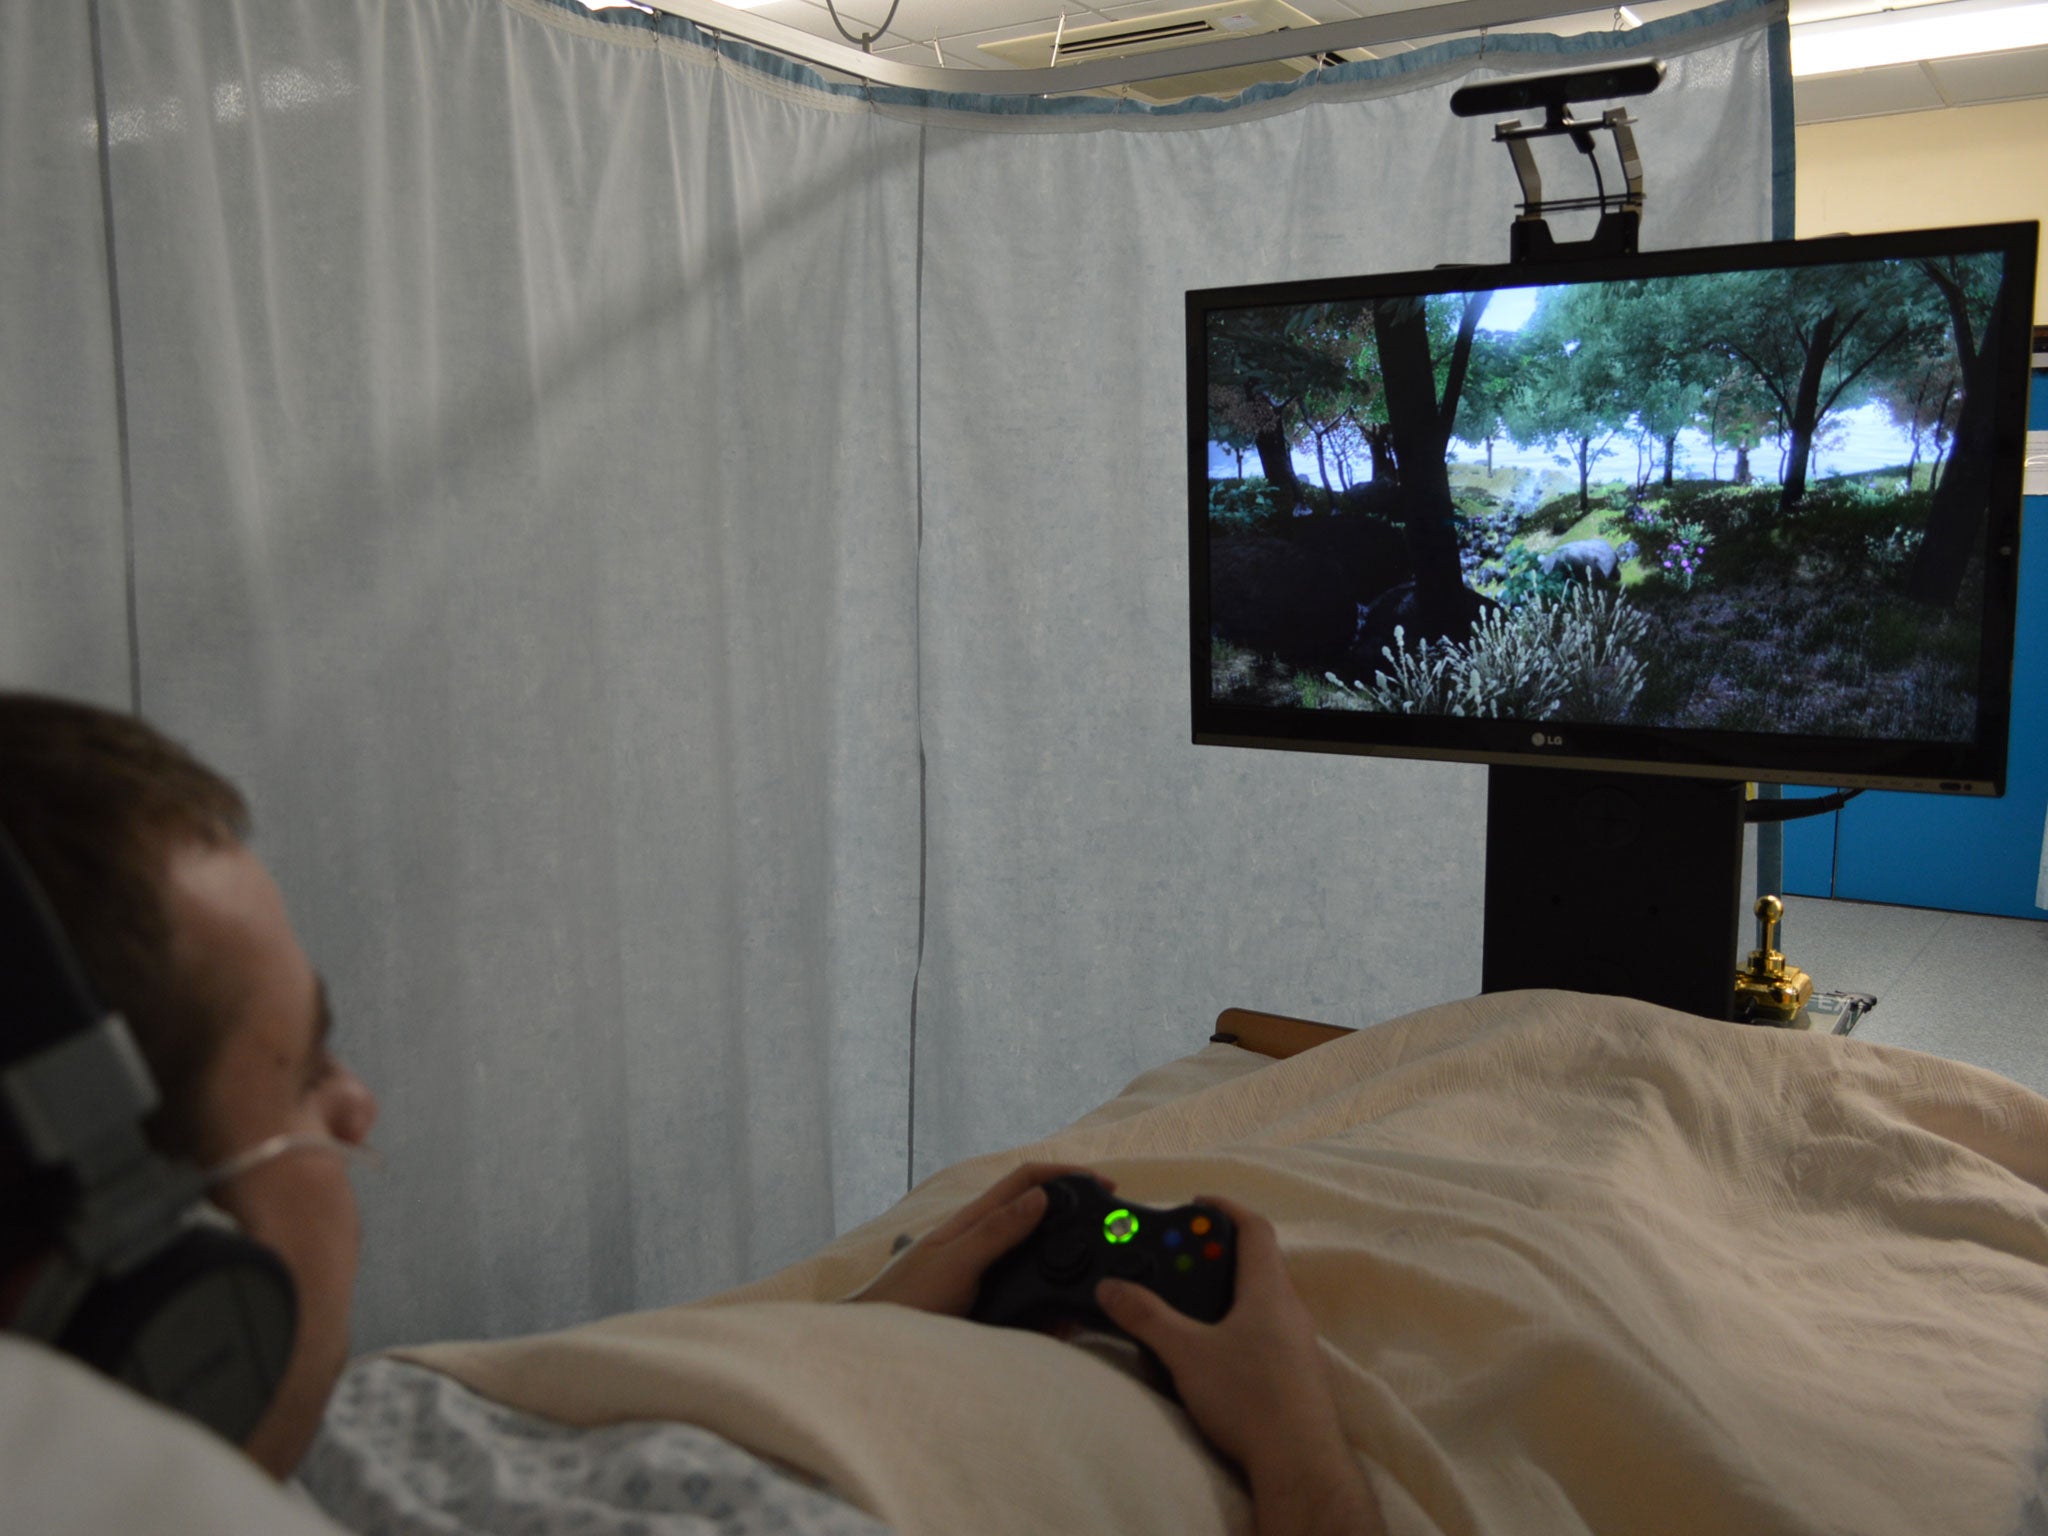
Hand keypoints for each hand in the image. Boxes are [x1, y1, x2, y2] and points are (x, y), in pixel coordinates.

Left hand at [847, 1163, 1114, 1318]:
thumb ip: (995, 1231)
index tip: (1102, 1183)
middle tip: (1110, 1235)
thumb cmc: (905, 1302)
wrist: (874, 1346)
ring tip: (1092, 1286)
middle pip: (1037, 1216)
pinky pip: (1028, 1297)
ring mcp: (984, 1272)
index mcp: (973, 1221)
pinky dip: (1051, 1306)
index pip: (1025, 1180)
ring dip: (1066, 1266)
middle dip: (1074, 1218)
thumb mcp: (955, 1262)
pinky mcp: (985, 1304)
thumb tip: (1040, 1198)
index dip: (1064, 1173)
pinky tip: (1065, 1320)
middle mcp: (981, 1241)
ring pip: (1037, 1259)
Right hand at [1093, 1193, 1352, 1481]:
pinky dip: (1237, 1322)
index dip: (1226, 1208)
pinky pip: (1265, 1329)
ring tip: (1187, 1302)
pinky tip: (1213, 1348)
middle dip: (1216, 1254)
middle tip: (1177, 1258)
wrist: (1300, 1464)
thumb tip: (1110, 1286)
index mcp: (1269, 1290)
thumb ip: (1146, 1317)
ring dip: (1226, 1290)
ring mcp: (1298, 1343)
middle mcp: (1290, 1309)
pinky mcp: (1296, 1373)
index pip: (1255, 1228)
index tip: (1196, 1201)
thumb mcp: (1186, 1354)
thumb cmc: (1249, 1398)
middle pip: (1257, 1262)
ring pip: (1261, 1298)